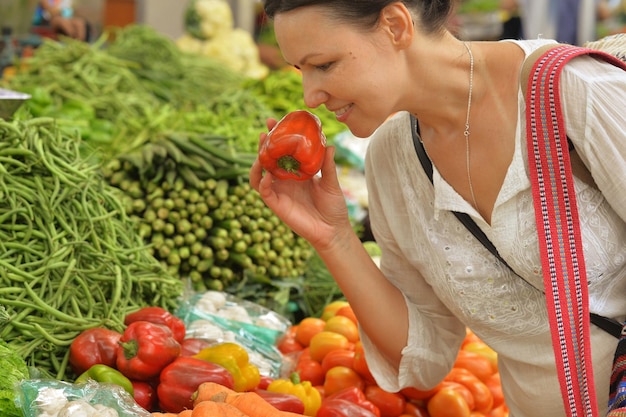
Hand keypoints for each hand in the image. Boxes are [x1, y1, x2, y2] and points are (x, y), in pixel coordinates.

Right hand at [250, 119, 351, 251]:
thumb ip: (328, 165)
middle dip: (264, 145)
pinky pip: (264, 191)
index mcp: (296, 172)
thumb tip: (329, 145)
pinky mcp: (277, 205)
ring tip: (262, 151)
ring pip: (259, 174)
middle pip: (267, 160)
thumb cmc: (333, 207)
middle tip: (265, 131)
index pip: (283, 151)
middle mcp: (285, 180)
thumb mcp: (332, 183)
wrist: (333, 230)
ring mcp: (279, 192)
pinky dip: (263, 181)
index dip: (277, 137)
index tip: (275, 122)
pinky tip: (268, 174)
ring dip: (257, 162)